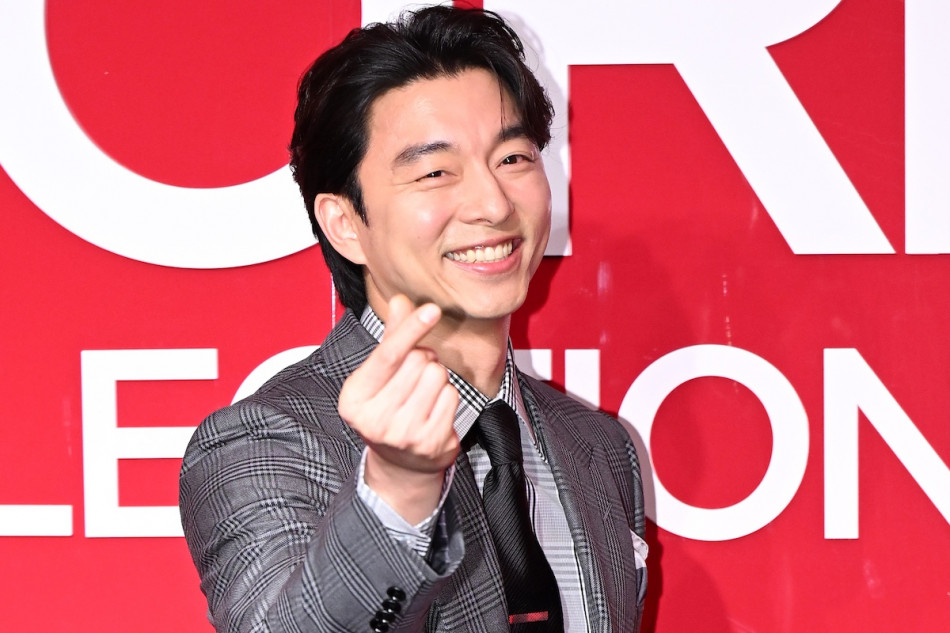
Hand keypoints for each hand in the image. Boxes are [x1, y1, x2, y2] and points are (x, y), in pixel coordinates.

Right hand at [338, 295, 459, 521]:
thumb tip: (401, 300)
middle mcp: (374, 419)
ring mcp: (403, 434)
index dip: (410, 329)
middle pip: (418, 361)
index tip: (431, 309)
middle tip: (415, 377)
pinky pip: (451, 396)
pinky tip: (434, 410)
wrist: (400, 464)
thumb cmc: (388, 407)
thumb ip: (391, 337)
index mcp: (353, 398)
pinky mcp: (430, 443)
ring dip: (436, 378)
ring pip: (437, 375)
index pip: (388, 355)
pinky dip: (447, 397)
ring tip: (424, 394)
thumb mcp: (380, 375)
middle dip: (423, 360)